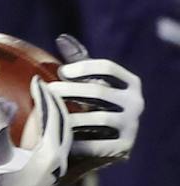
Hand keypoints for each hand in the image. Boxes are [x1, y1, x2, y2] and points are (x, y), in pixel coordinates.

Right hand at [0, 78, 69, 185]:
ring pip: (68, 132)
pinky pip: (64, 142)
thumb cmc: (0, 182)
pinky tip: (49, 124)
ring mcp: (61, 165)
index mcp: (48, 150)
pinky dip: (58, 127)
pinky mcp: (56, 170)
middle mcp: (60, 156)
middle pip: (65, 121)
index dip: (43, 94)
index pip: (51, 114)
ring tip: (50, 100)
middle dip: (56, 101)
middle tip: (45, 85)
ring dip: (60, 114)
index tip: (36, 79)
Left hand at [54, 33, 142, 170]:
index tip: (62, 71)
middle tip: (48, 89)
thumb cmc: (93, 101)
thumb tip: (61, 38)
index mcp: (131, 83)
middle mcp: (136, 103)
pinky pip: (99, 144)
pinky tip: (61, 139)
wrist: (106, 140)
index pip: (108, 67)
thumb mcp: (90, 80)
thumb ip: (79, 60)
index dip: (83, 67)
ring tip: (50, 114)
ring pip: (99, 118)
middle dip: (70, 90)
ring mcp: (132, 126)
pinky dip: (79, 142)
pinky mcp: (124, 148)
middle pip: (99, 92)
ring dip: (71, 115)